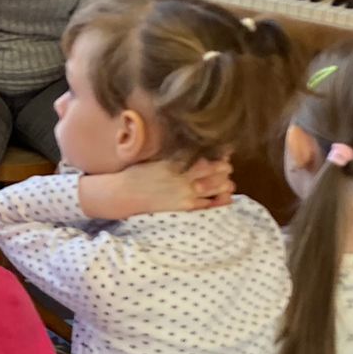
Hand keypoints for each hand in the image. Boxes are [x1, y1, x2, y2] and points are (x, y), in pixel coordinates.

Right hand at [79, 158, 234, 221]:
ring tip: (226, 181)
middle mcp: (186, 178)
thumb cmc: (140, 172)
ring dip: (225, 184)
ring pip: (217, 188)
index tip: (225, 153)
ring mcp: (187, 193)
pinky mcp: (186, 206)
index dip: (221, 155)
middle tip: (226, 166)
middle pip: (218, 173)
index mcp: (179, 162)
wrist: (126, 194)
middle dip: (225, 169)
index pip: (209, 158)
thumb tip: (198, 147)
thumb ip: (180, 154)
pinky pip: (209, 204)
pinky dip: (219, 199)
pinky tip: (223, 196)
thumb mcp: (160, 158)